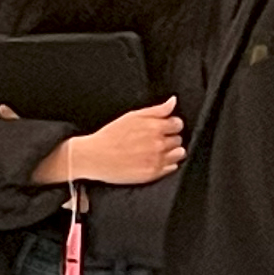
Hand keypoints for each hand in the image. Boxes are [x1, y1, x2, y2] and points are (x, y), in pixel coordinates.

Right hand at [35, 100, 185, 187]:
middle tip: (154, 140)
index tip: (162, 128)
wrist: (94, 157)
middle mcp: (159, 143)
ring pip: (179, 153)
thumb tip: (173, 101)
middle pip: (178, 139)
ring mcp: (157, 159)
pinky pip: (172, 167)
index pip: (178, 124)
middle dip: (169, 138)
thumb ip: (156, 110)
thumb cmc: (110, 136)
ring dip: (171, 151)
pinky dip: (167, 164)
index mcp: (155, 127)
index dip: (170, 125)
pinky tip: (153, 160)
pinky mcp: (153, 173)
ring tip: (156, 151)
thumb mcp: (132, 116)